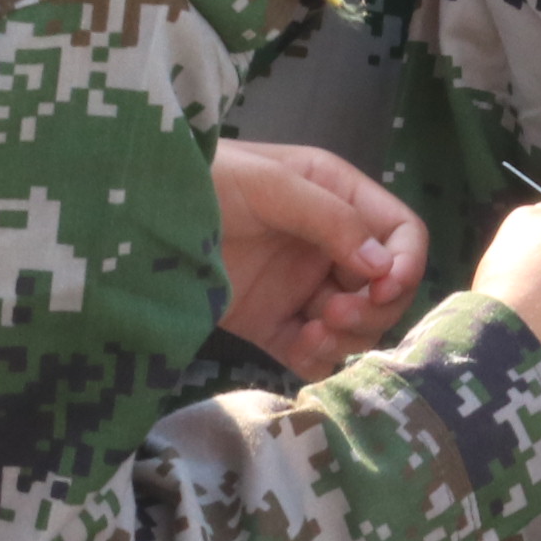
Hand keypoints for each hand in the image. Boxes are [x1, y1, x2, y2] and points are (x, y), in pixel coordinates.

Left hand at [212, 137, 428, 378]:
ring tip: (313, 333)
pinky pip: (314, 352)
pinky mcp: (271, 323)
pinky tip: (301, 348)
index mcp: (339, 198)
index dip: (406, 263)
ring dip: (348, 336)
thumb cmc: (205, 181)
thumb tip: (382, 267)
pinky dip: (320, 359)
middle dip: (374, 307)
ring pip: (357, 325)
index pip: (401, 233)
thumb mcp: (271, 185)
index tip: (383, 288)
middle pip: (386, 288)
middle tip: (336, 315)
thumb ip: (329, 219)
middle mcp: (329, 245)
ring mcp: (301, 287)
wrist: (134, 214)